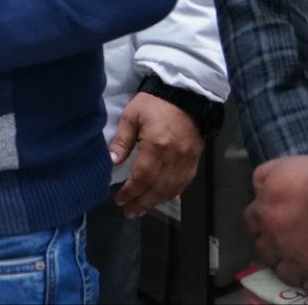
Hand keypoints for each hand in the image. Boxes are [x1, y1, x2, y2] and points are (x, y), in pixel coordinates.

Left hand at [110, 91, 205, 215]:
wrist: (187, 96)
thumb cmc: (154, 104)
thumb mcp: (131, 116)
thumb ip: (122, 141)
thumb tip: (112, 163)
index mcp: (157, 146)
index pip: (142, 177)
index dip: (131, 191)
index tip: (119, 199)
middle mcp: (174, 158)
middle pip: (158, 188)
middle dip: (142, 202)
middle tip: (129, 212)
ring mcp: (187, 161)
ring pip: (172, 189)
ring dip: (156, 202)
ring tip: (141, 209)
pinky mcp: (195, 161)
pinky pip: (184, 184)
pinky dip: (171, 194)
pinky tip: (161, 198)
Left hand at [245, 155, 307, 295]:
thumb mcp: (283, 167)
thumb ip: (264, 178)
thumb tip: (257, 190)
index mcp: (264, 214)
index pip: (252, 220)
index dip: (261, 220)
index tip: (269, 220)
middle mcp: (275, 241)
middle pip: (264, 249)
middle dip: (271, 246)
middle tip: (284, 243)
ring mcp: (297, 262)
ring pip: (285, 272)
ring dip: (289, 267)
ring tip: (300, 262)